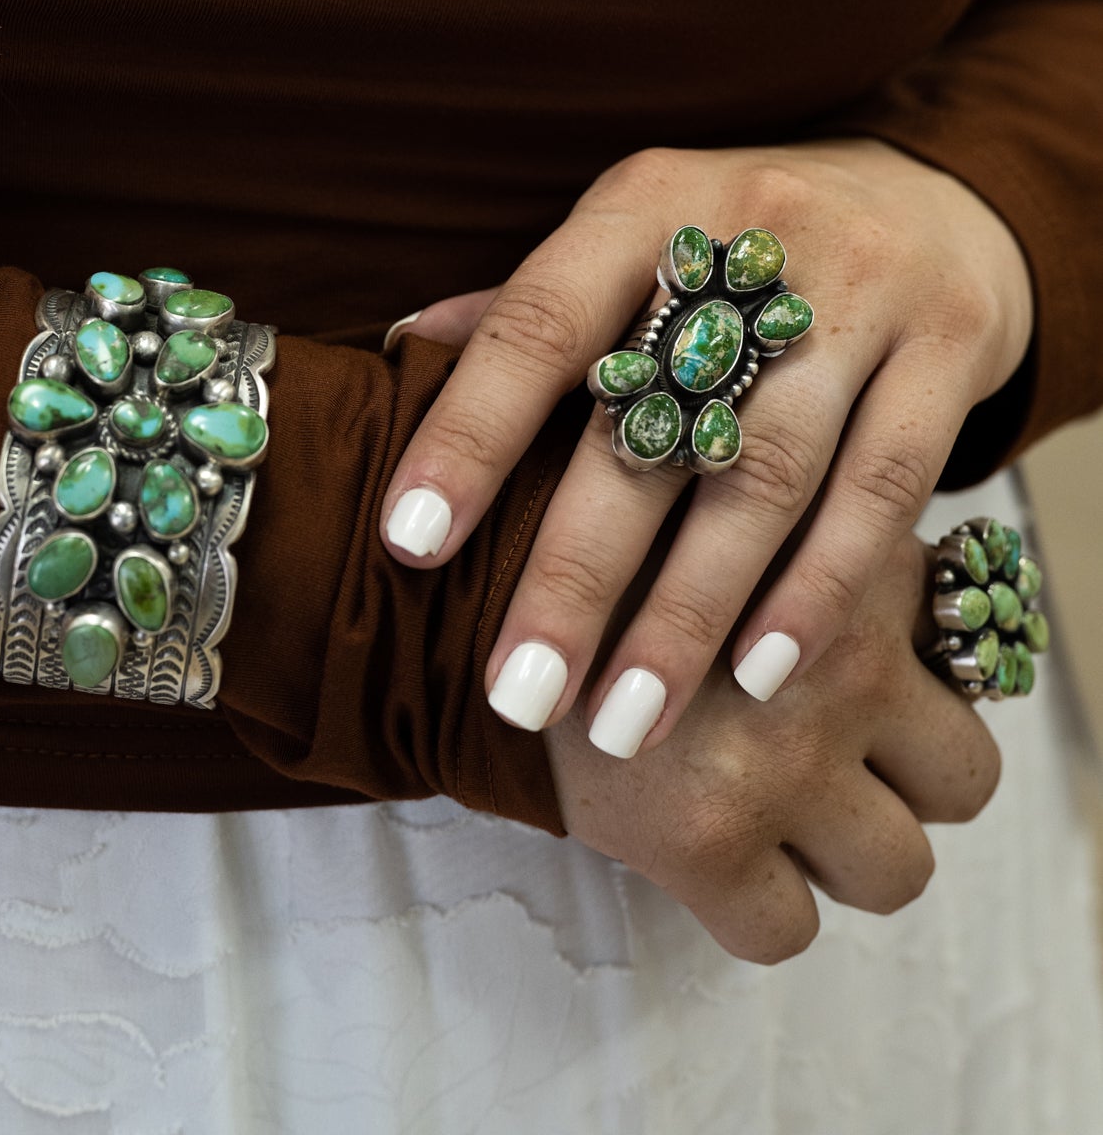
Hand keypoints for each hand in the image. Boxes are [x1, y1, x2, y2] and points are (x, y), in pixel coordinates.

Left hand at [379, 138, 1031, 751]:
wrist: (926, 199)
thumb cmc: (740, 246)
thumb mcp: (635, 238)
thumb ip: (535, 307)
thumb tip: (398, 353)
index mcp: (646, 202)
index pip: (539, 322)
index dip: (471, 433)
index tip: (409, 544)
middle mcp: (752, 234)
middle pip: (652, 423)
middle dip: (577, 574)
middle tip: (518, 694)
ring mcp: (861, 291)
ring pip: (767, 474)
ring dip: (691, 613)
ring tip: (627, 723)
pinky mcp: (947, 349)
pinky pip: (885, 490)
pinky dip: (820, 591)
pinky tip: (763, 676)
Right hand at [543, 531, 1001, 961]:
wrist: (464, 577)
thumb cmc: (598, 532)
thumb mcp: (737, 497)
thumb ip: (819, 545)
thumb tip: (879, 613)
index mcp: (857, 558)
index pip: (965, 654)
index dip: (908, 677)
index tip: (848, 678)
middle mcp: (844, 658)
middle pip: (962, 777)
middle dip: (903, 781)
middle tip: (829, 759)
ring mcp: (785, 756)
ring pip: (897, 871)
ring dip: (841, 853)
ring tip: (768, 807)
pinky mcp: (706, 838)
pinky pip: (785, 931)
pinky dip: (756, 907)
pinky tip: (707, 848)